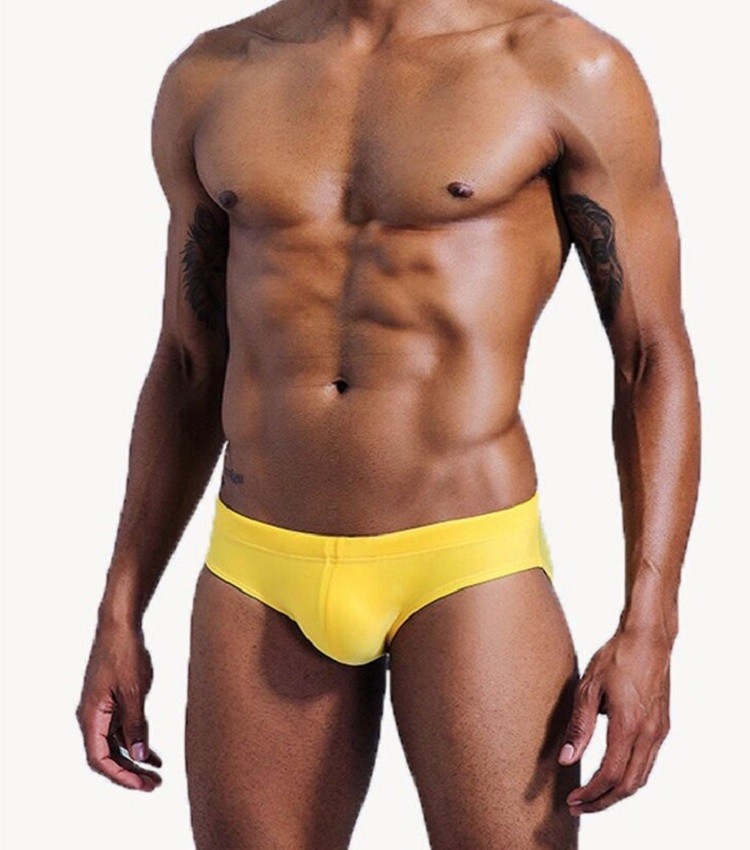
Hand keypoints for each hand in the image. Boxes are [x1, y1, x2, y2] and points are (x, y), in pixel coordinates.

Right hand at [76, 621, 161, 790]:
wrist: (120, 625)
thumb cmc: (123, 653)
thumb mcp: (133, 692)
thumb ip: (135, 724)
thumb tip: (139, 753)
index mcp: (91, 715)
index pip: (100, 758)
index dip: (120, 775)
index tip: (141, 784)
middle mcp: (92, 715)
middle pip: (107, 755)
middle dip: (129, 772)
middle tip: (152, 784)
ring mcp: (101, 708)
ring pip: (115, 743)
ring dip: (134, 758)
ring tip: (156, 773)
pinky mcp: (111, 700)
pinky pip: (120, 728)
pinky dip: (135, 740)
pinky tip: (153, 751)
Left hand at [558, 627, 670, 813]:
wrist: (649, 639)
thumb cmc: (616, 658)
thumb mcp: (588, 689)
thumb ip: (579, 727)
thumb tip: (566, 759)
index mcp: (629, 726)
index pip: (610, 774)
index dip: (590, 793)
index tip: (572, 800)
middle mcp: (649, 734)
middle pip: (628, 785)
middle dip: (603, 802)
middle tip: (579, 806)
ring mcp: (659, 732)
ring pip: (641, 777)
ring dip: (616, 792)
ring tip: (592, 796)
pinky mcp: (662, 726)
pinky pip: (647, 763)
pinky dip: (629, 776)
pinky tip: (612, 774)